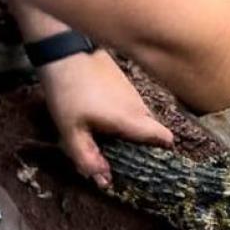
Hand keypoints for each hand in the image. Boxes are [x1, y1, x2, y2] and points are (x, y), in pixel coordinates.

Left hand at [38, 50, 172, 186]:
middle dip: (143, 144)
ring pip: (141, 118)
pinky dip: (124, 115)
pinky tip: (102, 116)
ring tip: (109, 138)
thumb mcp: (71, 130)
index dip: (162, 151)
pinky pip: (132, 106)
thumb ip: (86, 157)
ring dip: (131, 129)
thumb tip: (103, 180)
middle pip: (152, 131)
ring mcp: (133, 93)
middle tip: (122, 156)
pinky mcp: (124, 84)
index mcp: (132, 121)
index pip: (164, 138)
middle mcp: (140, 107)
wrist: (65, 49)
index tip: (150, 162)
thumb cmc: (69, 91)